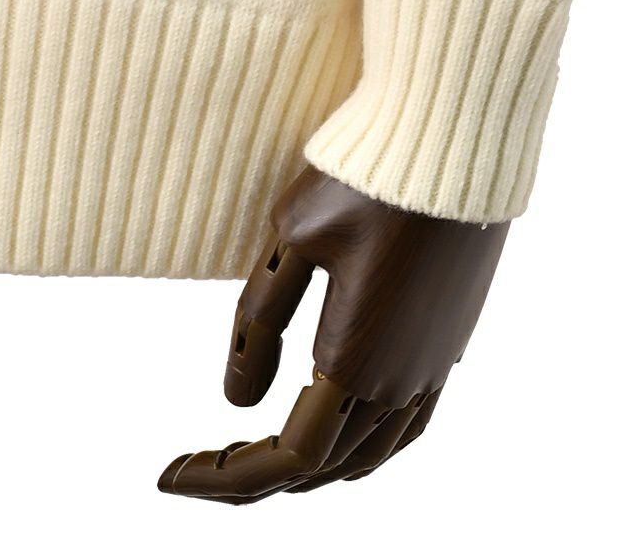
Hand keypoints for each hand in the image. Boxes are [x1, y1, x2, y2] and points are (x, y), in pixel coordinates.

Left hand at [157, 165, 508, 503]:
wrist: (454, 144)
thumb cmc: (365, 180)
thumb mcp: (292, 238)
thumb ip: (260, 323)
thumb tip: (237, 400)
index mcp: (355, 360)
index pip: (286, 458)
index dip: (224, 478)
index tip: (169, 474)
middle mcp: (400, 378)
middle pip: (324, 464)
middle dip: (258, 474)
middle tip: (205, 463)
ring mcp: (433, 363)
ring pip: (371, 453)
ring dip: (314, 467)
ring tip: (265, 453)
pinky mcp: (451, 339)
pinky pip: (409, 424)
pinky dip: (367, 446)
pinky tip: (345, 425)